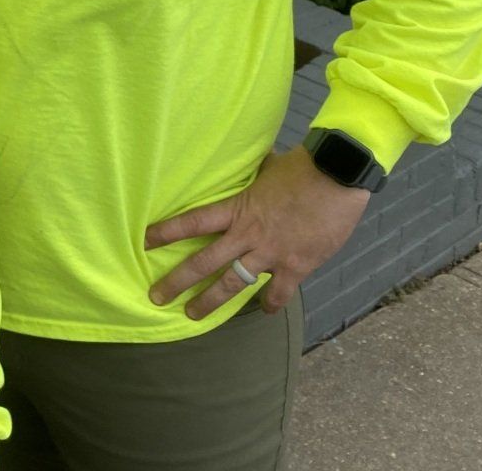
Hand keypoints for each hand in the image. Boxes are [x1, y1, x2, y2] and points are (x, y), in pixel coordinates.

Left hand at [144, 147, 370, 318]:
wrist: (337, 176)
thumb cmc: (302, 167)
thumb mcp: (266, 169)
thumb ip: (251, 177)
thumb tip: (244, 166)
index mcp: (238, 208)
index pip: (193, 222)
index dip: (167, 232)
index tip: (144, 241)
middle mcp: (248, 234)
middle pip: (204, 261)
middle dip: (177, 281)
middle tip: (156, 297)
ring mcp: (271, 253)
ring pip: (233, 284)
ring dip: (211, 301)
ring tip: (193, 314)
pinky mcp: (296, 265)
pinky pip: (278, 292)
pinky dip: (270, 304)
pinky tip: (264, 312)